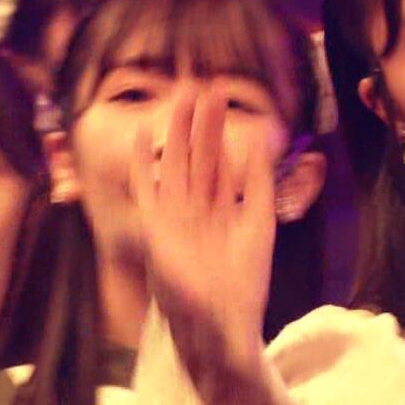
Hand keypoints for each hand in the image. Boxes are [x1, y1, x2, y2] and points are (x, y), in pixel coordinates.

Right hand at [128, 88, 275, 367]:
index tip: (221, 96)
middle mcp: (196, 208)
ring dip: (175, 131)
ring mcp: (174, 216)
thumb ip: (258, 184)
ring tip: (179, 96)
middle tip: (200, 83)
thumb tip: (261, 144)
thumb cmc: (242, 284)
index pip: (219, 159)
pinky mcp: (155, 227)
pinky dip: (143, 163)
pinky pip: (146, 188)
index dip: (219, 129)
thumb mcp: (257, 225)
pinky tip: (144, 136)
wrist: (219, 321)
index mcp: (222, 209)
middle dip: (198, 121)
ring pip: (175, 163)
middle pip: (196, 155)